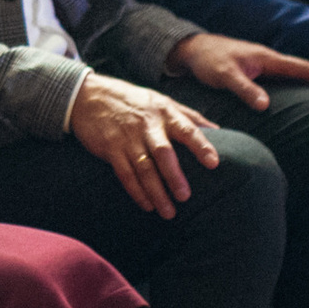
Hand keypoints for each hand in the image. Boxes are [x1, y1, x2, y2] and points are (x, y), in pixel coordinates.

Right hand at [68, 75, 218, 218]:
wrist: (89, 95)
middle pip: (163, 153)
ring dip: (156, 192)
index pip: (186, 129)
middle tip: (184, 197)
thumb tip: (219, 131)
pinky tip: (146, 204)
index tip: (214, 162)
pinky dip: (136, 191)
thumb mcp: (161, 101)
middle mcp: (147, 125)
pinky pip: (124, 173)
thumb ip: (189, 116)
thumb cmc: (132, 100)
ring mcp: (127, 137)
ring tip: (168, 212)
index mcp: (164, 113)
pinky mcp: (110, 148)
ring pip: (143, 168)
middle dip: (174, 176)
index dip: (201, 146)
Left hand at [165, 32, 308, 110]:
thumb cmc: (208, 60)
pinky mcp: (259, 73)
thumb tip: (265, 105)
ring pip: (300, 74)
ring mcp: (266, 66)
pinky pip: (288, 79)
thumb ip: (244, 89)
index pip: (306, 69)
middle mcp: (271, 60)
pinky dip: (303, 85)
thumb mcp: (224, 75)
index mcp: (268, 58)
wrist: (192, 50)